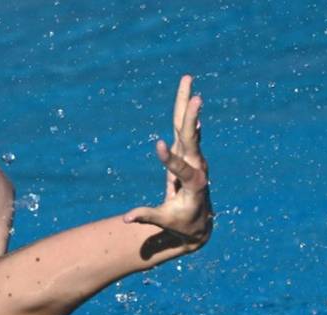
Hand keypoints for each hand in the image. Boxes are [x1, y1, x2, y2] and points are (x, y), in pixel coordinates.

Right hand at [124, 76, 212, 252]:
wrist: (200, 221)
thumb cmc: (182, 223)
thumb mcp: (166, 222)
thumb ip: (147, 216)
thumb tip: (125, 219)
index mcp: (194, 184)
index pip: (180, 169)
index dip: (169, 159)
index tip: (159, 144)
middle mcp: (197, 166)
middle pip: (191, 138)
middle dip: (191, 118)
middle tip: (197, 96)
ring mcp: (193, 156)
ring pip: (186, 126)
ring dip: (186, 103)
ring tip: (188, 79)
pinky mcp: (187, 152)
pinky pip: (183, 128)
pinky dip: (184, 111)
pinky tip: (188, 94)